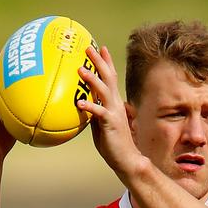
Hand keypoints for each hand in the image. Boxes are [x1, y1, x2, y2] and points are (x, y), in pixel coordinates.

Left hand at [77, 46, 142, 175]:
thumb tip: (82, 104)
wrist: (128, 159)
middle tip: (89, 48)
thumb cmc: (113, 143)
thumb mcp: (100, 124)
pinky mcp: (111, 124)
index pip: (110, 78)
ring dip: (92, 80)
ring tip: (81, 69)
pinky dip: (90, 107)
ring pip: (103, 92)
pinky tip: (79, 103)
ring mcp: (114, 113)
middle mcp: (116, 104)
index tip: (100, 48)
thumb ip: (94, 112)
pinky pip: (99, 113)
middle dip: (99, 62)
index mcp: (114, 103)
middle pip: (108, 78)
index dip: (106, 62)